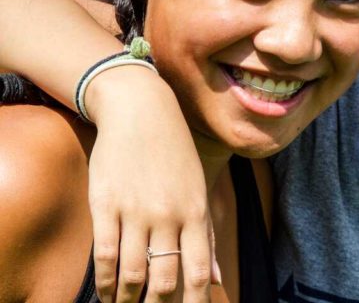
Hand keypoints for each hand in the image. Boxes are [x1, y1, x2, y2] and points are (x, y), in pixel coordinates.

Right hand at [86, 66, 215, 301]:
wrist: (141, 112)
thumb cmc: (175, 154)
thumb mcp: (198, 190)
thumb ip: (205, 237)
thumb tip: (215, 280)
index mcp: (195, 213)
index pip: (197, 271)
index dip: (194, 302)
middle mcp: (168, 215)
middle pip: (164, 279)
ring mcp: (135, 211)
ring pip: (132, 273)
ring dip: (128, 300)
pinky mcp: (105, 205)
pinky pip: (104, 254)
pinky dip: (104, 281)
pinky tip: (106, 293)